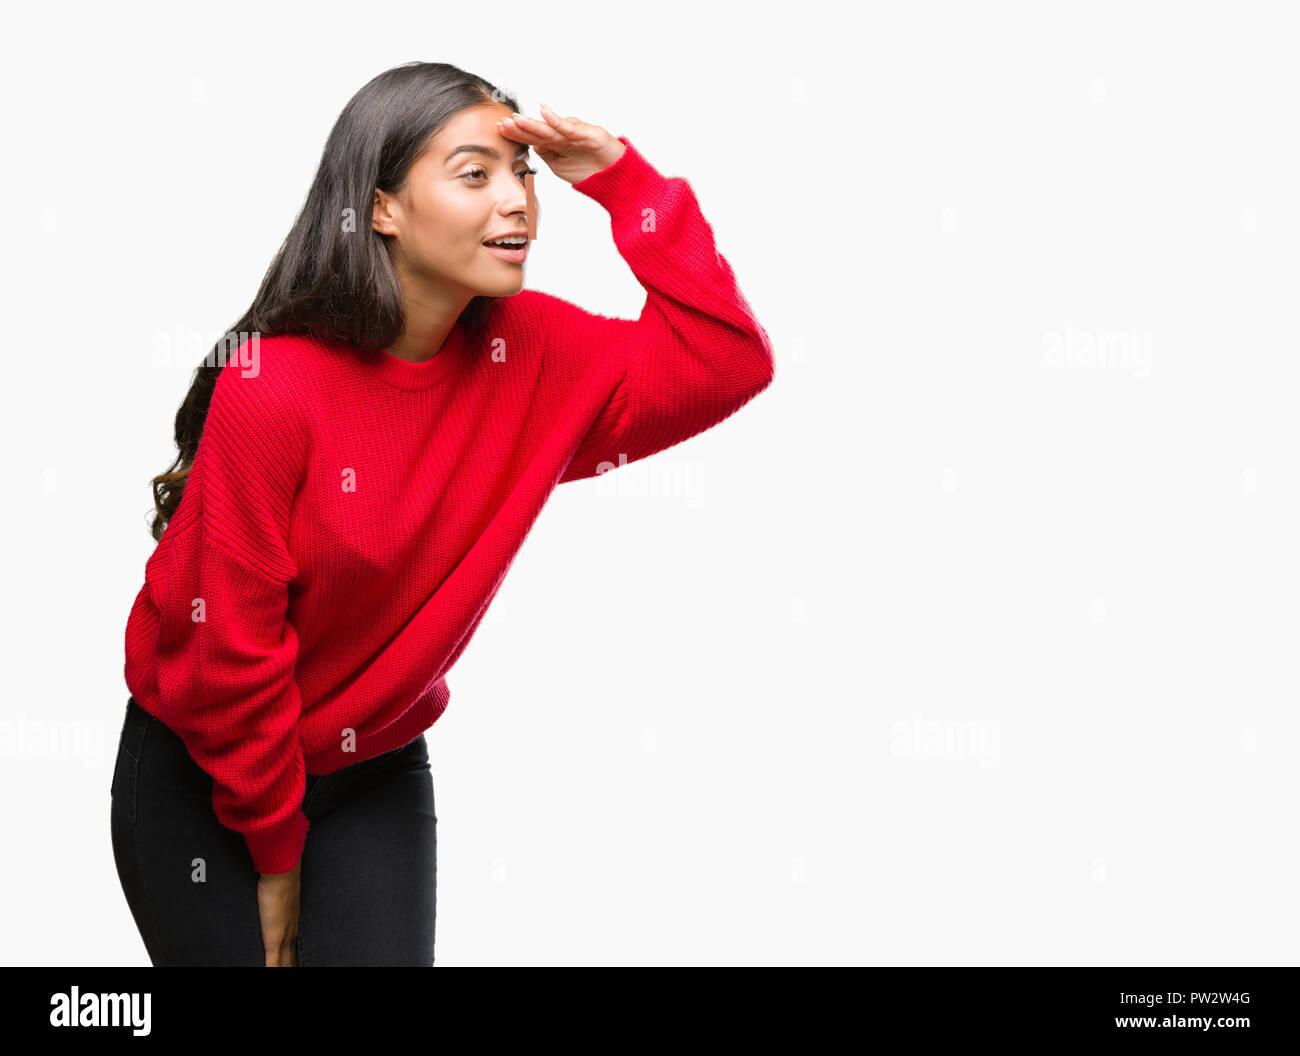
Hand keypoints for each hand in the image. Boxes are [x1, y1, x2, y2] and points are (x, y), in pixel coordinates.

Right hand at [257, 859, 301, 965]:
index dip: (292, 958)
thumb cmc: (279, 877)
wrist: (282, 872)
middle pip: (292, 958)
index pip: (294, 946)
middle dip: (291, 966)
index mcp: (294, 921)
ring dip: (285, 969)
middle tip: (293, 970)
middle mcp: (292, 931)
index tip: (293, 964)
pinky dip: (272, 970)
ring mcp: (284, 936)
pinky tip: (269, 974)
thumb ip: (274, 897)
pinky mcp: (274, 939)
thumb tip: (268, 892)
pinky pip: (273, 963)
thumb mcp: (278, 891)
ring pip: (286, 963)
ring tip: (286, 973)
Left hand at [497, 104, 625, 185]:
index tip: (499, 129)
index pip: (532, 138)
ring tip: (517, 119)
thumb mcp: (561, 167)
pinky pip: (571, 128)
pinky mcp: (590, 134)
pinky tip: (544, 112)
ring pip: (551, 128)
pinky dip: (557, 120)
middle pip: (538, 131)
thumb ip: (547, 156)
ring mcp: (576, 134)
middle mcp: (564, 136)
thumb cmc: (591, 173)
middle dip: (520, 127)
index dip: (517, 133)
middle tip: (503, 122)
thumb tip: (532, 146)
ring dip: (533, 124)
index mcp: (556, 145)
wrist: (616, 179)